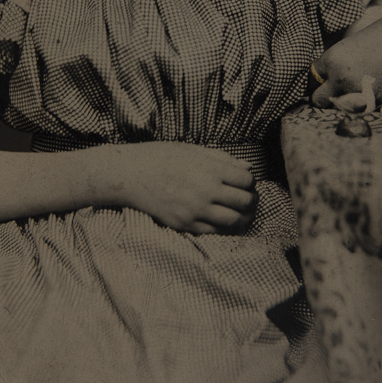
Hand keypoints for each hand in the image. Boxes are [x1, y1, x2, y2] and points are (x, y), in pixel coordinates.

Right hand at [107, 142, 257, 233]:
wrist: (130, 175)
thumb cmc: (161, 157)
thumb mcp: (193, 150)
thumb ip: (222, 159)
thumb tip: (248, 168)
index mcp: (210, 169)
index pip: (247, 180)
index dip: (251, 182)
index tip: (246, 182)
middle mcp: (206, 191)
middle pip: (245, 202)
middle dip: (252, 201)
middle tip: (249, 199)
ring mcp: (196, 211)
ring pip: (234, 221)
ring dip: (243, 217)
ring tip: (241, 213)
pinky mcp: (185, 225)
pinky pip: (215, 232)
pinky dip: (224, 228)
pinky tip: (223, 220)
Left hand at [312, 12, 381, 108]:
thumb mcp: (352, 41)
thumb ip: (336, 59)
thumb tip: (326, 76)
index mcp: (332, 58)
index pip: (311, 77)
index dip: (319, 77)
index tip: (325, 77)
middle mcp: (341, 78)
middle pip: (317, 99)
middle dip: (324, 94)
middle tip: (334, 88)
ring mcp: (357, 93)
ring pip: (337, 107)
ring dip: (341, 101)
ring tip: (353, 89)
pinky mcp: (374, 102)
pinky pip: (356, 110)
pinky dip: (359, 104)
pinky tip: (368, 90)